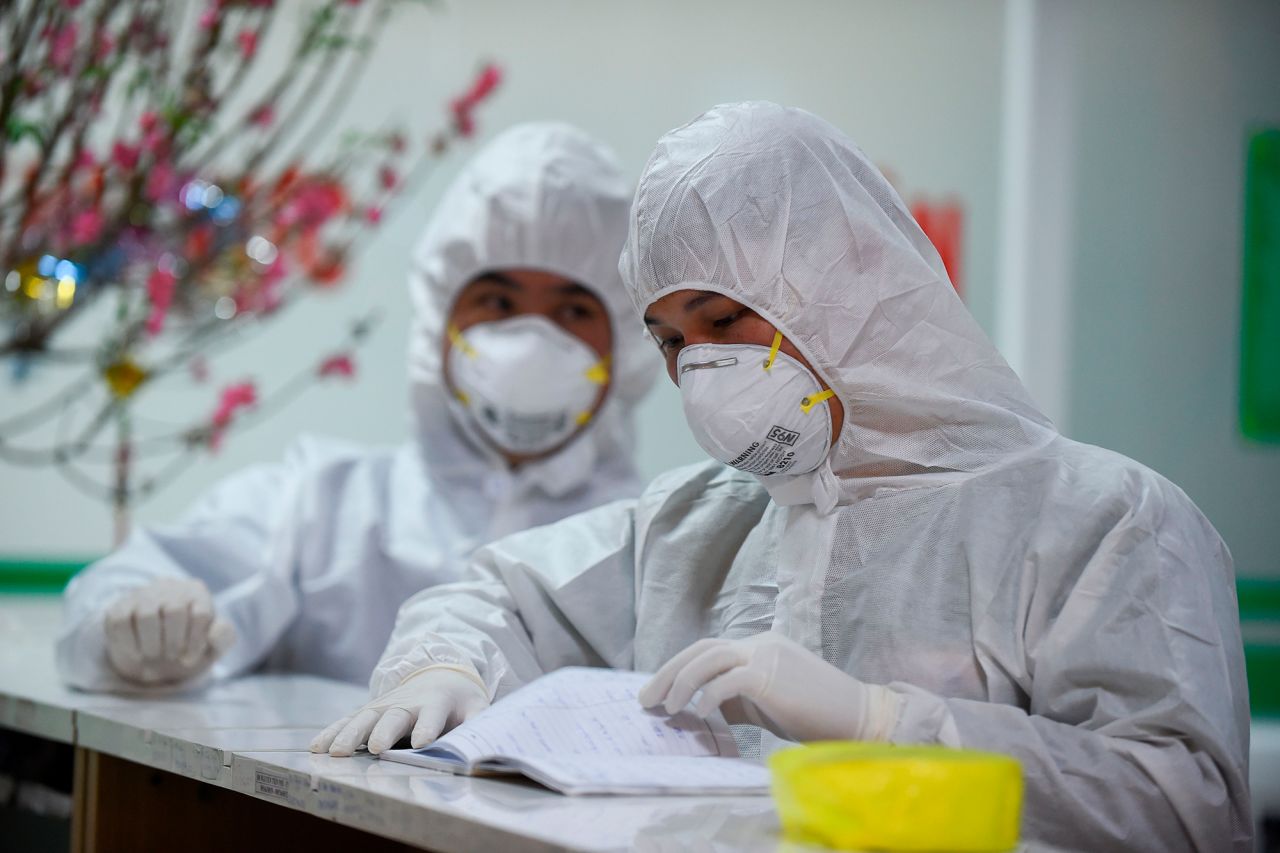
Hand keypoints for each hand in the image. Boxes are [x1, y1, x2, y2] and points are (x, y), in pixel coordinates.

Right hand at [103, 578, 235, 686]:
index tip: (189, 659)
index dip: (195, 641)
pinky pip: (120, 622)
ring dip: (151, 644)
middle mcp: (170, 587)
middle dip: (173, 642)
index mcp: (197, 593)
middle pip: (174, 611)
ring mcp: (143, 594)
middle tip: (171, 656)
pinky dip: (129, 644)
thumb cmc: (188, 645)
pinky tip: (137, 653)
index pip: (201, 613)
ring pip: (146, 615)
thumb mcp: (212, 644)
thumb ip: (223, 636)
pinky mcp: (119, 607)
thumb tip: (213, 634)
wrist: (155, 655)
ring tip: (154, 654)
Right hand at [310, 666, 489, 756]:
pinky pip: (348, 720)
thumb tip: (484, 748)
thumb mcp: (478, 708)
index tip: (422, 743)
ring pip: (364, 717)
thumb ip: (480, 726)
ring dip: (350, 734)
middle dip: (384, 731)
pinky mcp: (370, 709)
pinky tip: (317, 747)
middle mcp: (408, 701)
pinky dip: (332, 732)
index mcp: (437, 702)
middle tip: (377, 747)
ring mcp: (385, 704)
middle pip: (394, 715)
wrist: (442, 673)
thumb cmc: (461, 700)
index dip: (428, 728)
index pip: (433, 715)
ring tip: (335, 753)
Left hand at [639, 633, 901, 742]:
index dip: (677, 669)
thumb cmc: (814, 714)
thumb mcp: (767, 703)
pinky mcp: (770, 674)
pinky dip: (708, 695)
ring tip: (667, 707)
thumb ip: (737, 699)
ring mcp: (765, 655)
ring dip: (681, 682)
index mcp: (758, 646)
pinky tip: (699, 714)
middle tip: (645, 699)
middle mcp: (759, 643)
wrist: (858, 716)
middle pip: (701, 648)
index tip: (656, 693)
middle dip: (668, 672)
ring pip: (709, 657)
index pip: (707, 650)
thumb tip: (701, 708)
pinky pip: (728, 680)